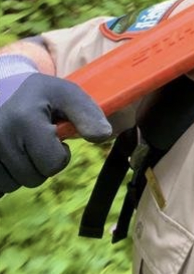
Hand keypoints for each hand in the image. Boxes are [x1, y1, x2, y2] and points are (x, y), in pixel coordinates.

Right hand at [0, 57, 111, 191]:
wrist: (5, 89)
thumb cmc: (42, 95)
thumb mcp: (68, 95)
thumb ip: (88, 114)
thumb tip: (103, 135)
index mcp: (24, 119)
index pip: (53, 164)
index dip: (61, 154)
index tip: (55, 136)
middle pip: (33, 178)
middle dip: (42, 163)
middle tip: (37, 140)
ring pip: (14, 184)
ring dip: (23, 169)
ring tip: (21, 145)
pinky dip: (6, 173)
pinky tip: (8, 154)